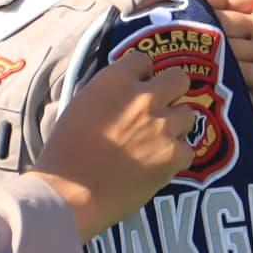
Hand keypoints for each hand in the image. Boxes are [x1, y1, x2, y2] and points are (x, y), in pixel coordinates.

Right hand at [33, 49, 190, 237]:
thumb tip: (124, 96)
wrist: (70, 193)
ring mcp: (162, 125)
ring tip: (160, 142)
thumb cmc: (64, 152)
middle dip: (172, 93)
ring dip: (176, 126)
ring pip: (189, 114)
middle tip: (160, 110)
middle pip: (179, 78)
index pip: (143, 60)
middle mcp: (143, 98)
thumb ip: (108, 95)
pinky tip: (159, 166)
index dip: (142, 75)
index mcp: (114, 81)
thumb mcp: (80, 107)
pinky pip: (188, 150)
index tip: (138, 89)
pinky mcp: (173, 155)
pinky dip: (176, 158)